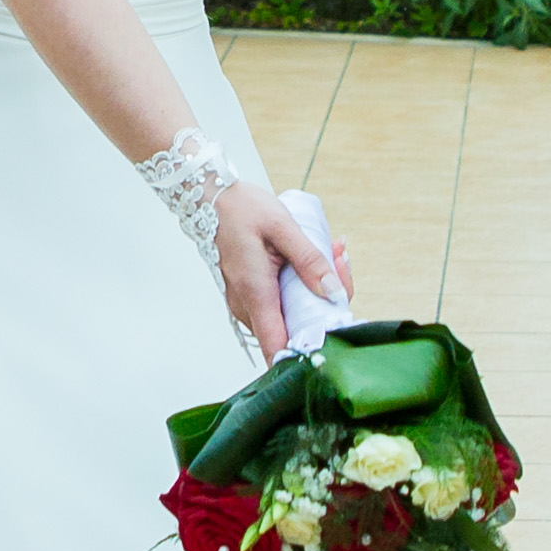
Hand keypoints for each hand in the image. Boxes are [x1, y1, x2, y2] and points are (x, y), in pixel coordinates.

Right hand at [211, 181, 350, 366]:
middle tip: (339, 264)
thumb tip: (334, 292)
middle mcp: (247, 306)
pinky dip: (302, 290)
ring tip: (330, 254)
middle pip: (293, 332)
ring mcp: (247, 304)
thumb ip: (310, 261)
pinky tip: (312, 261)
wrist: (211, 198)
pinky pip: (281, 306)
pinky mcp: (250, 297)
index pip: (277, 347)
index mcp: (255, 292)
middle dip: (326, 307)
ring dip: (316, 295)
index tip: (333, 337)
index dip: (306, 352)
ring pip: (290, 318)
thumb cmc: (241, 209)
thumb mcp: (282, 227)